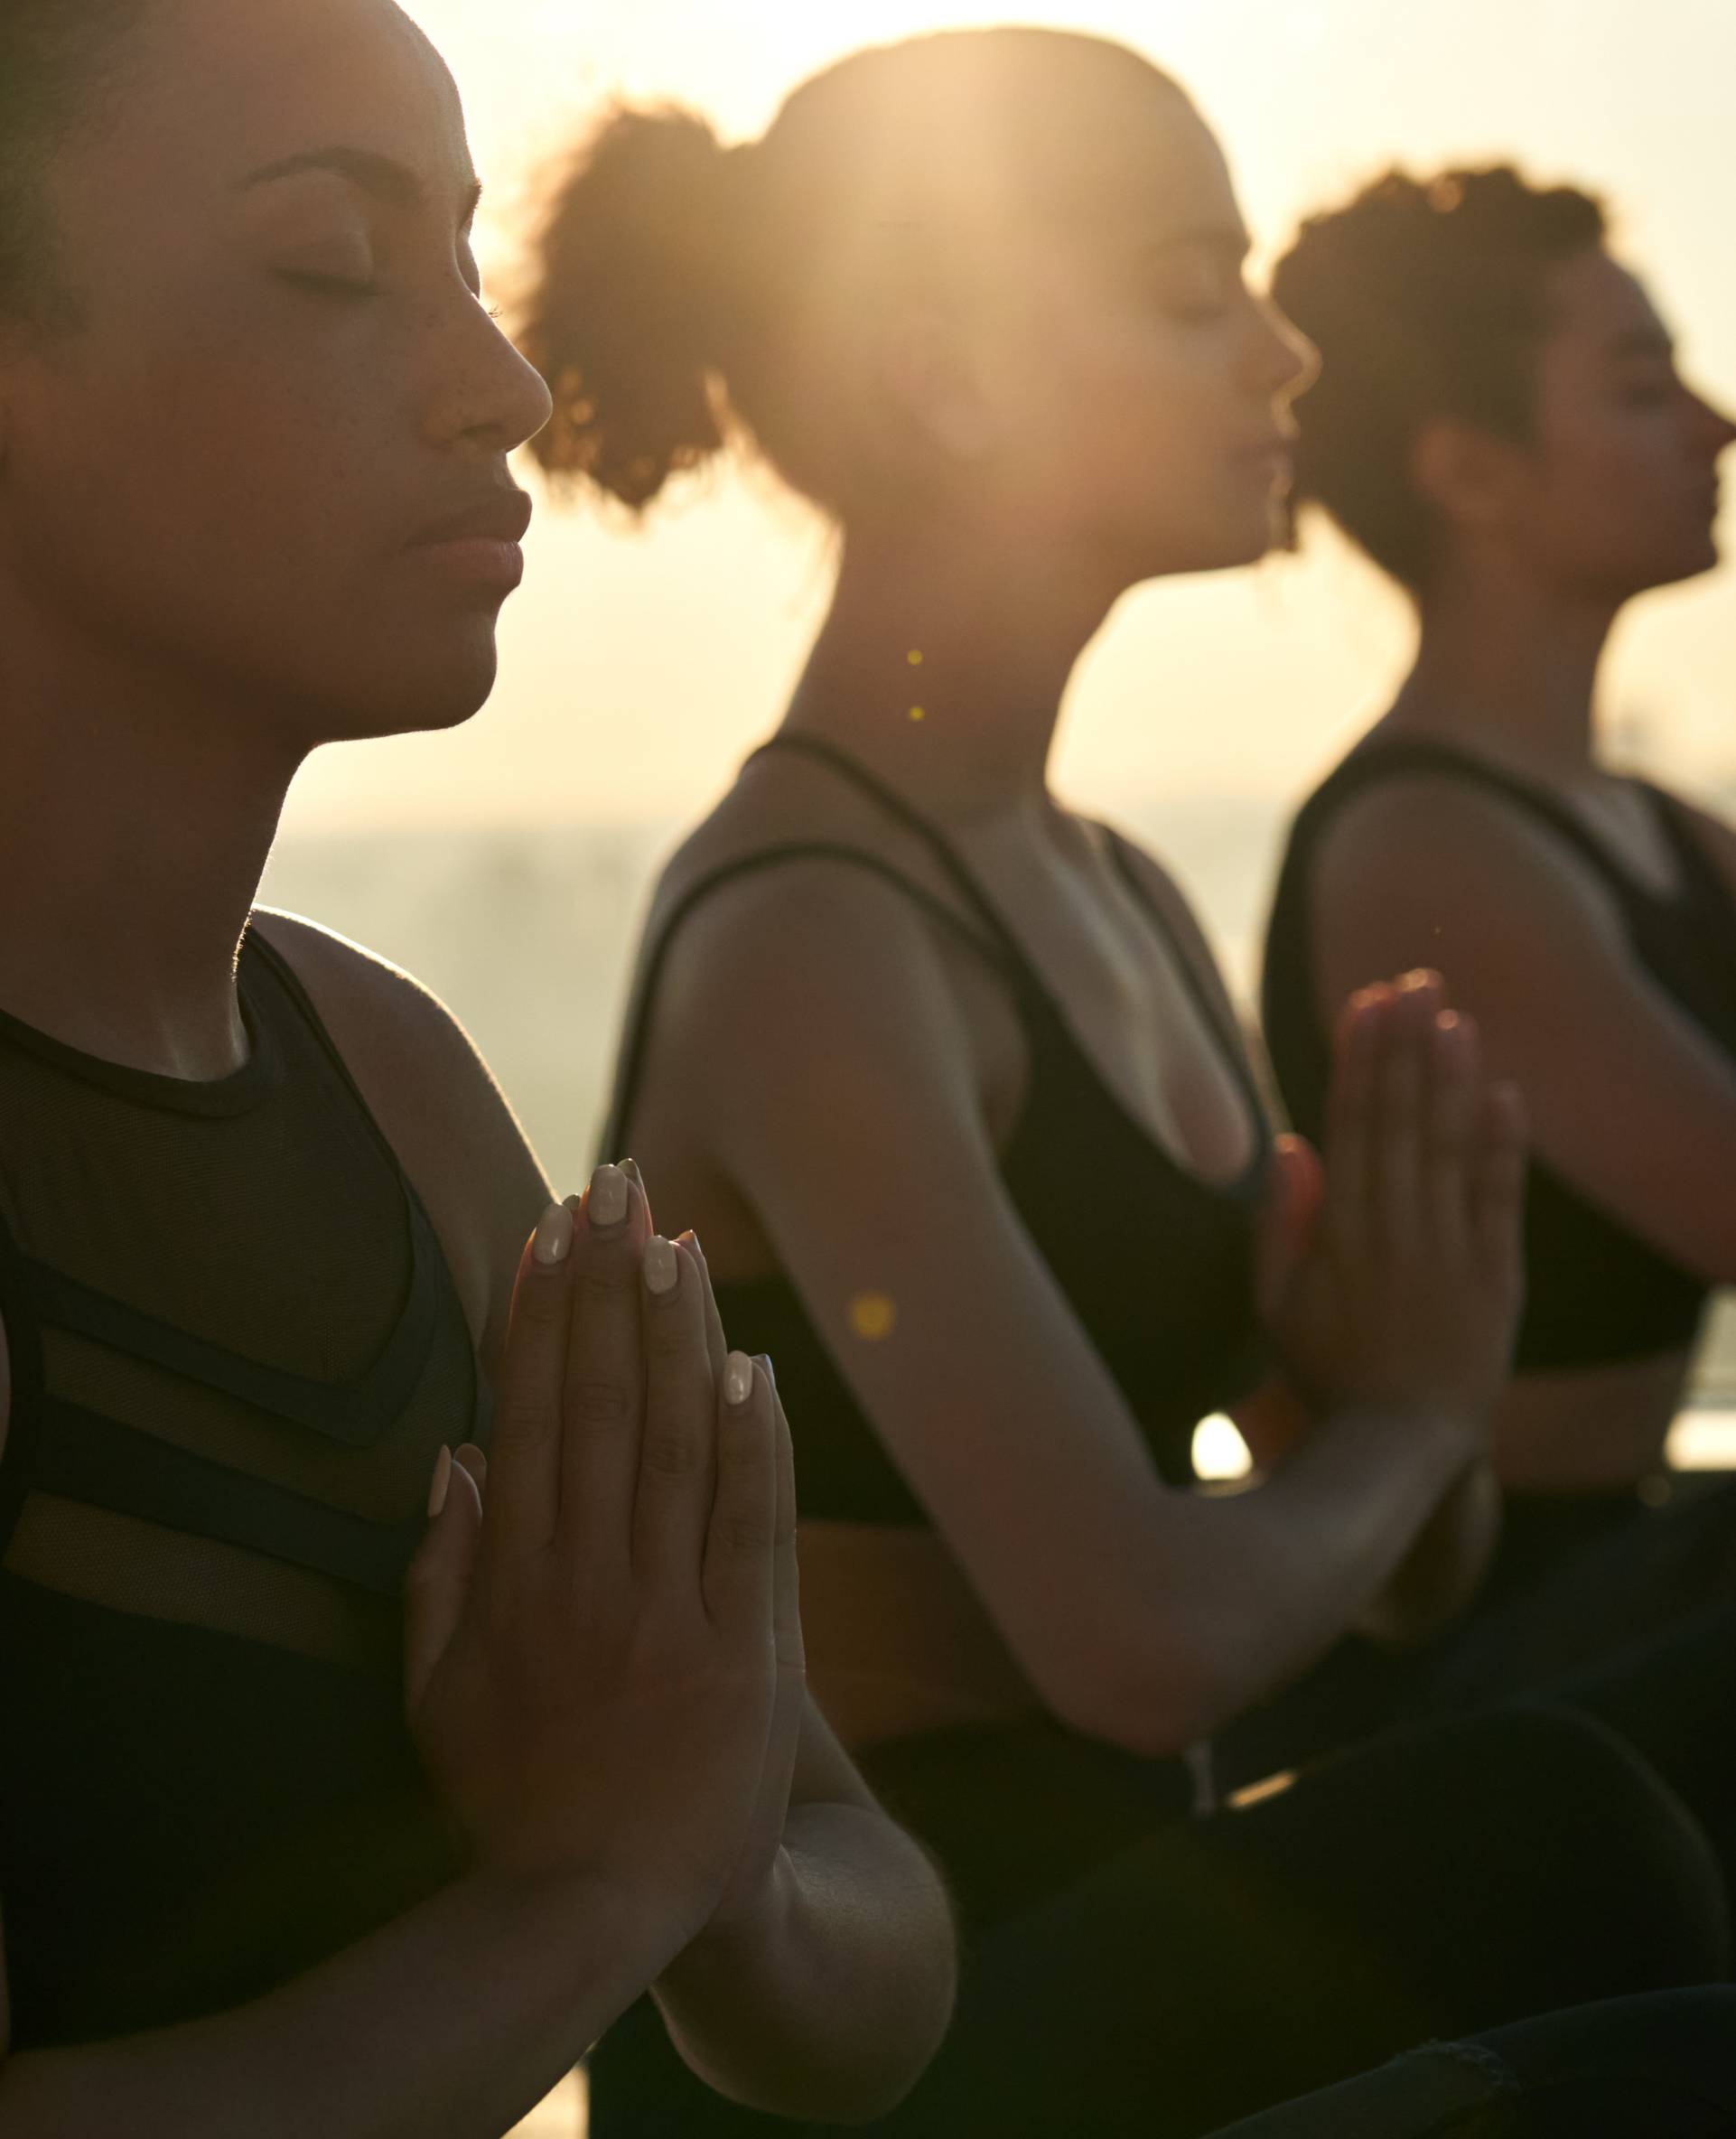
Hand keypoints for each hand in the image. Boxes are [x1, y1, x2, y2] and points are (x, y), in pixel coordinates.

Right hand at [402, 1165, 784, 1946]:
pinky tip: (752, 1363)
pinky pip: (750, 1525)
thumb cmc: (516, 1799)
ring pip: (674, 1443)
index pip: (529, 1415)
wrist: (610, 1909)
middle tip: (613, 1183)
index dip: (540, 1315)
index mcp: (512, 1583)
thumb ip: (436, 1578)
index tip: (549, 1228)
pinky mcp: (749, 1650)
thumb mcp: (435, 1700)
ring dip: (675, 1334)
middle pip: (600, 1403)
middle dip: (604, 1285)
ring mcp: (671, 1613)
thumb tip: (454, 1459)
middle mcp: (587, 1581)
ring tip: (673, 1238)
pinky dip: (753, 1442)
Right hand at [1257, 971, 1526, 1438]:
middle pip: (1405, 1124)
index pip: (1353, 1128)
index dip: (1361, 1060)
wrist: (1405, 1448)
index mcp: (1340, 1238)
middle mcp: (1400, 1236)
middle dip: (1408, 1049)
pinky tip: (1506, 1092)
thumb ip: (1276, 1227)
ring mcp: (1454, 1255)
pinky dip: (1506, 1147)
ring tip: (1455, 1017)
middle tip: (1415, 983)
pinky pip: (1503, 1201)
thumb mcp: (1272, 1308)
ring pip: (1454, 1152)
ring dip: (1455, 1081)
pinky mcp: (1499, 1278)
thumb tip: (1291, 1145)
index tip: (1366, 1001)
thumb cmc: (1325, 1373)